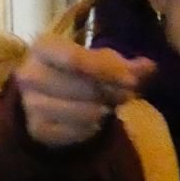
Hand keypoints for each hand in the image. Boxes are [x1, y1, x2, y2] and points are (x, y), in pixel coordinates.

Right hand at [14, 34, 154, 147]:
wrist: (43, 97)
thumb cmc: (74, 72)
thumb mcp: (96, 62)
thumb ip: (122, 64)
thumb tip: (149, 66)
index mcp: (43, 48)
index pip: (75, 59)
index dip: (106, 71)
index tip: (132, 81)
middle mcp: (29, 74)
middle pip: (82, 88)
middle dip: (110, 94)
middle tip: (126, 96)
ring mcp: (30, 102)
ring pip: (80, 112)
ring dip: (101, 112)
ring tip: (108, 108)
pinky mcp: (36, 128)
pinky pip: (74, 132)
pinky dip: (90, 128)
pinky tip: (93, 121)